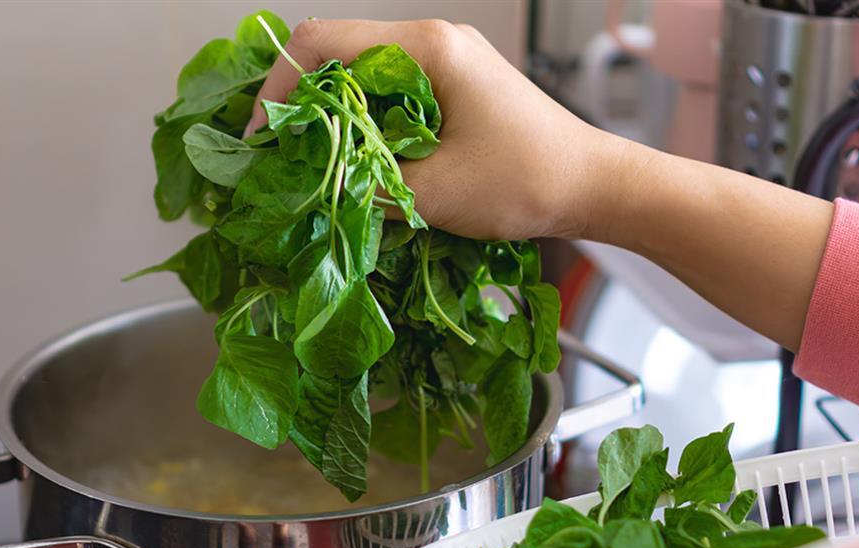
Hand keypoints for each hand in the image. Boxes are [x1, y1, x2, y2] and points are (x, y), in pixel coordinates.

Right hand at [249, 17, 832, 350]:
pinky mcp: (454, 88)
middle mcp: (432, 42)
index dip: (278, 87)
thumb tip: (308, 189)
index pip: (322, 42)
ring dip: (330, 118)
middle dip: (298, 104)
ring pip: (360, 76)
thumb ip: (364, 185)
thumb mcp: (434, 193)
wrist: (596, 187)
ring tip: (313, 167)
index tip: (261, 139)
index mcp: (426, 49)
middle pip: (336, 53)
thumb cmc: (529, 182)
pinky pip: (389, 95)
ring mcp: (445, 62)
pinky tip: (357, 165)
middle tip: (279, 158)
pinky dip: (362, 126)